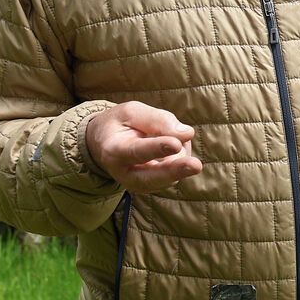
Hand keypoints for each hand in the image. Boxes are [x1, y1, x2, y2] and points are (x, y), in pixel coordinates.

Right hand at [84, 102, 202, 192]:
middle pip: (153, 176)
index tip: (175, 144)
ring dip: (179, 154)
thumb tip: (186, 133)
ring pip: (169, 174)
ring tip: (169, 138)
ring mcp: (139, 184)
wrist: (103, 144)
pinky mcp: (152, 187)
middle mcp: (125, 174)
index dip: (157, 148)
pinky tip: (170, 146)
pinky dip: (178, 157)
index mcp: (114, 151)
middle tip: (196, 165)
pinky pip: (175, 173)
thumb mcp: (131, 112)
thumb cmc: (119, 124)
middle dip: (175, 170)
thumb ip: (157, 119)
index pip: (138, 151)